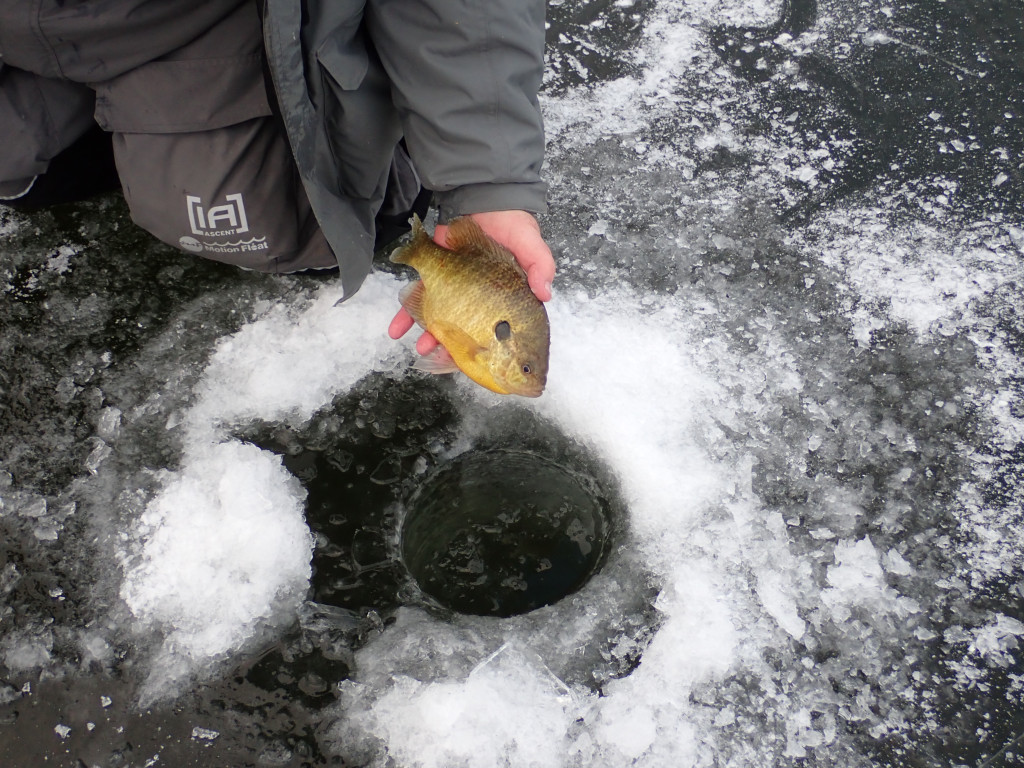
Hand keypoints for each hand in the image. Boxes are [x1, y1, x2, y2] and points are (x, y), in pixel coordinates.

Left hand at [387, 210, 555, 356]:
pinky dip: (407, 312)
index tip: (477, 362)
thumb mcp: (531, 242)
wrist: (483, 195)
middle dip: (451, 346)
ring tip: (419, 348)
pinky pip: (420, 295)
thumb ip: (540, 265)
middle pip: (464, 329)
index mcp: (503, 298)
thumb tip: (545, 294)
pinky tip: (397, 329)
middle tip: (441, 356)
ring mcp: (455, 287)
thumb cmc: (513, 222)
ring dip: (428, 334)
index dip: (487, 348)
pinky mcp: (434, 273)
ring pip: (440, 317)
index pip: (495, 330)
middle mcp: (477, 298)